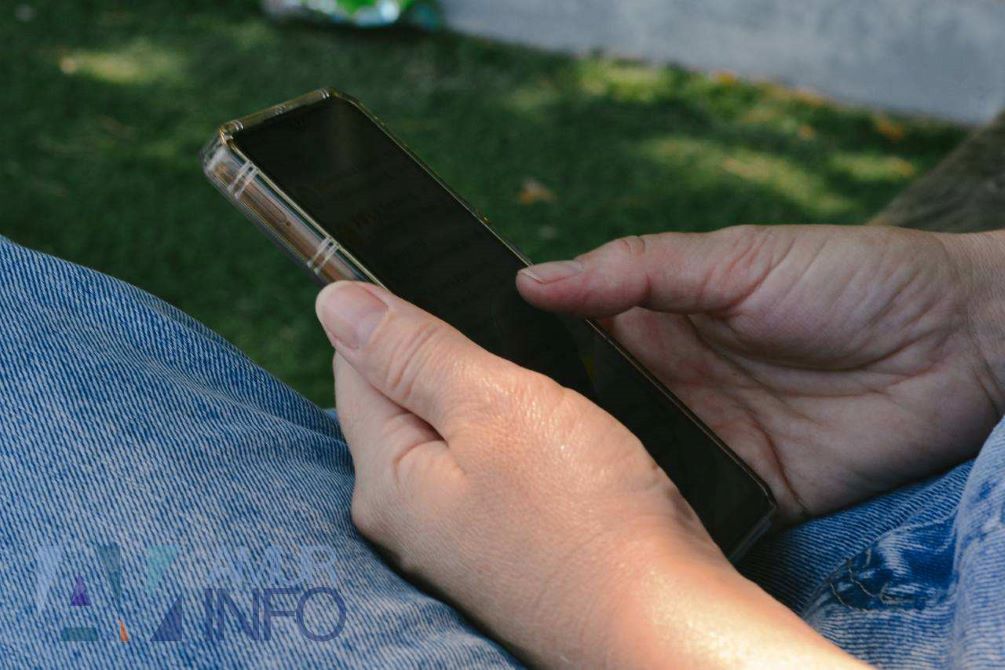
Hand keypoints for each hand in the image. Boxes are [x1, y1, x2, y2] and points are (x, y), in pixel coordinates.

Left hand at [316, 281, 856, 667]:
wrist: (661, 622)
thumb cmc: (588, 516)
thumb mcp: (494, 406)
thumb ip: (411, 350)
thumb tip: (333, 300)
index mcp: (386, 475)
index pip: (355, 363)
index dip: (398, 314)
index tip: (454, 293)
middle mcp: (404, 513)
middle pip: (401, 398)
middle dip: (448, 358)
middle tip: (516, 352)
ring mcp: (451, 537)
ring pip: (450, 432)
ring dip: (487, 399)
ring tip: (541, 394)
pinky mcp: (498, 547)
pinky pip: (487, 470)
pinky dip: (512, 442)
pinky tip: (551, 441)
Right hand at [517, 225, 1004, 519]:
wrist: (961, 343)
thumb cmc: (851, 277)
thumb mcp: (736, 258)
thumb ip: (636, 269)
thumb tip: (531, 279)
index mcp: (663, 321)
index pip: (574, 340)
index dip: (527, 353)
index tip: (472, 369)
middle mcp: (675, 384)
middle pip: (593, 409)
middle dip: (550, 422)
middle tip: (490, 434)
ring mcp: (711, 438)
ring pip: (631, 462)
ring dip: (597, 470)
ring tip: (537, 478)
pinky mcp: (752, 488)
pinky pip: (691, 504)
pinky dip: (659, 511)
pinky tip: (617, 515)